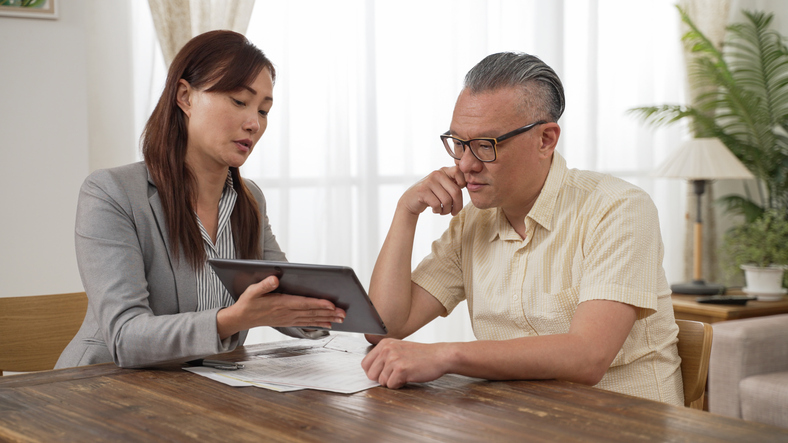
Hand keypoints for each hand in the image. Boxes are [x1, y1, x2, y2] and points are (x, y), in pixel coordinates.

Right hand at [216, 276, 345, 337]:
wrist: (242, 318)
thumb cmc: (248, 302)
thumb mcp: (252, 290)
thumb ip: (264, 285)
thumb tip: (275, 279)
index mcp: (281, 303)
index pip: (304, 303)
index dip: (318, 304)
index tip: (331, 304)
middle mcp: (287, 313)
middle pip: (312, 312)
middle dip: (329, 312)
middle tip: (344, 312)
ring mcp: (289, 318)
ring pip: (311, 318)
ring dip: (327, 318)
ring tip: (341, 318)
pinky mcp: (288, 321)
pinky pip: (306, 323)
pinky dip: (318, 323)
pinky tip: (328, 323)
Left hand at [361, 338, 449, 387]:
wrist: (439, 356)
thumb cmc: (421, 355)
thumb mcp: (399, 349)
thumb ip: (384, 357)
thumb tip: (370, 372)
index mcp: (384, 344)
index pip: (365, 364)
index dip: (373, 372)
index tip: (383, 373)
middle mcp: (387, 349)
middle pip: (370, 374)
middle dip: (382, 379)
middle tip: (395, 375)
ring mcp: (393, 359)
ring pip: (381, 381)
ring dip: (392, 382)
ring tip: (404, 374)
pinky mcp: (401, 369)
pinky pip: (391, 386)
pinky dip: (399, 385)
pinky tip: (408, 377)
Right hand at [400, 166, 465, 216]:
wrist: (411, 201)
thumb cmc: (431, 195)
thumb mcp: (443, 187)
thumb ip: (454, 184)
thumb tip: (469, 186)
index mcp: (444, 171)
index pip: (459, 172)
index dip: (463, 184)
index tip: (458, 193)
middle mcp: (437, 174)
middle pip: (456, 192)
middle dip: (457, 206)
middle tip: (454, 212)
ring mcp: (429, 182)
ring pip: (447, 200)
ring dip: (446, 210)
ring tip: (443, 211)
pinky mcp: (423, 191)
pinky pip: (437, 204)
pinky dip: (438, 211)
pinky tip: (435, 210)